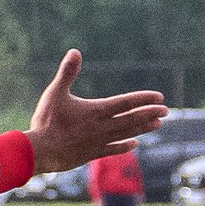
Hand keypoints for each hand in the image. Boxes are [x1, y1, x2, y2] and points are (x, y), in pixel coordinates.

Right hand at [27, 49, 166, 173]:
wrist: (38, 152)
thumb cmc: (45, 121)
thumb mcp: (55, 93)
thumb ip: (67, 72)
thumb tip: (75, 51)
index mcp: (95, 110)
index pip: (126, 103)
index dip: (143, 99)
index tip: (159, 97)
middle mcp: (101, 127)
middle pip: (131, 119)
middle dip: (150, 114)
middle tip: (166, 111)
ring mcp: (97, 142)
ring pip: (126, 134)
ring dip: (143, 128)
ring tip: (157, 124)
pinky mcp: (91, 154)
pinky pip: (113, 149)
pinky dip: (125, 146)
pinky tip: (134, 144)